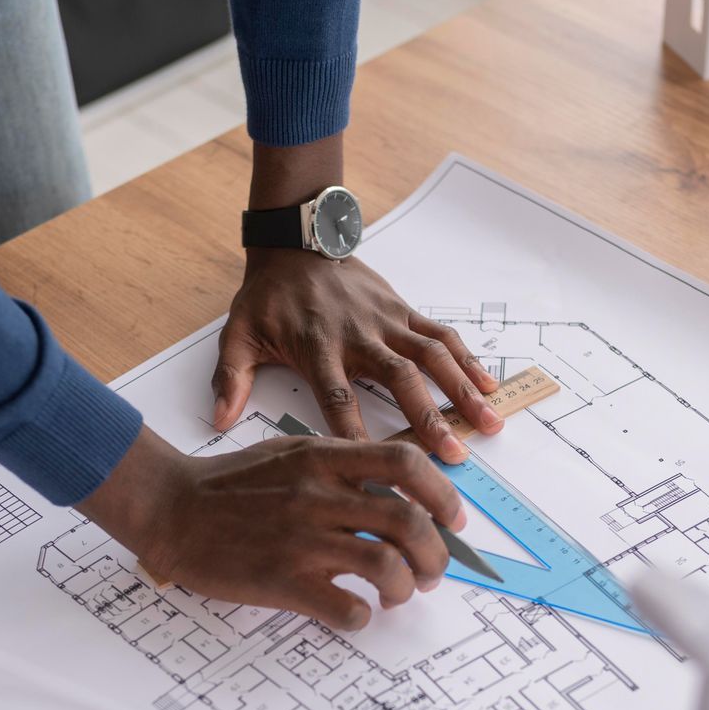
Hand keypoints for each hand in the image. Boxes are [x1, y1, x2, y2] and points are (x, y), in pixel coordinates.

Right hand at [78, 429, 465, 630]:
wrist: (170, 508)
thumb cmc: (229, 485)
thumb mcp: (289, 453)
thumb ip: (339, 464)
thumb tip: (393, 486)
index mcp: (323, 458)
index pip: (406, 464)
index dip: (443, 495)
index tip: (453, 521)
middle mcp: (318, 495)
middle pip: (409, 523)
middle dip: (436, 556)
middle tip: (432, 572)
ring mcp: (301, 539)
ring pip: (386, 566)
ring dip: (405, 588)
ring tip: (397, 594)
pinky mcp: (282, 580)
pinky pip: (346, 607)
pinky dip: (362, 616)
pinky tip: (354, 612)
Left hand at [213, 250, 503, 461]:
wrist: (296, 242)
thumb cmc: (269, 297)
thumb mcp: (238, 333)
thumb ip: (230, 377)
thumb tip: (219, 420)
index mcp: (317, 348)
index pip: (337, 396)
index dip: (355, 431)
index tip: (375, 466)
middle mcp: (358, 335)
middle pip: (398, 379)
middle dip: (427, 417)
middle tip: (453, 454)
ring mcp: (386, 321)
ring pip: (431, 356)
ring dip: (462, 389)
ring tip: (490, 422)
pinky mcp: (403, 310)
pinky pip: (441, 335)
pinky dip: (467, 360)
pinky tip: (489, 387)